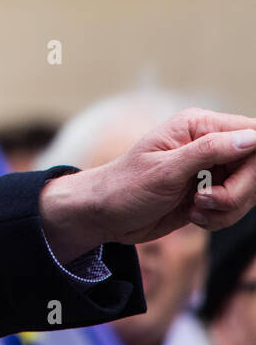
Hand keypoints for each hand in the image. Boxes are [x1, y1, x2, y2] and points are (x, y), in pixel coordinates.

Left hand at [40, 108, 255, 263]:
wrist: (105, 214)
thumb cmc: (126, 187)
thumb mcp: (167, 169)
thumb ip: (210, 151)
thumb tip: (252, 137)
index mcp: (198, 125)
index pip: (252, 133)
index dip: (254, 159)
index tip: (237, 182)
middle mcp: (209, 144)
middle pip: (255, 168)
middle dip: (237, 193)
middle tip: (205, 201)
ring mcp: (211, 169)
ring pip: (248, 191)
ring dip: (227, 209)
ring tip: (195, 209)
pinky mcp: (210, 192)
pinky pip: (235, 208)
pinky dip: (220, 218)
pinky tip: (193, 216)